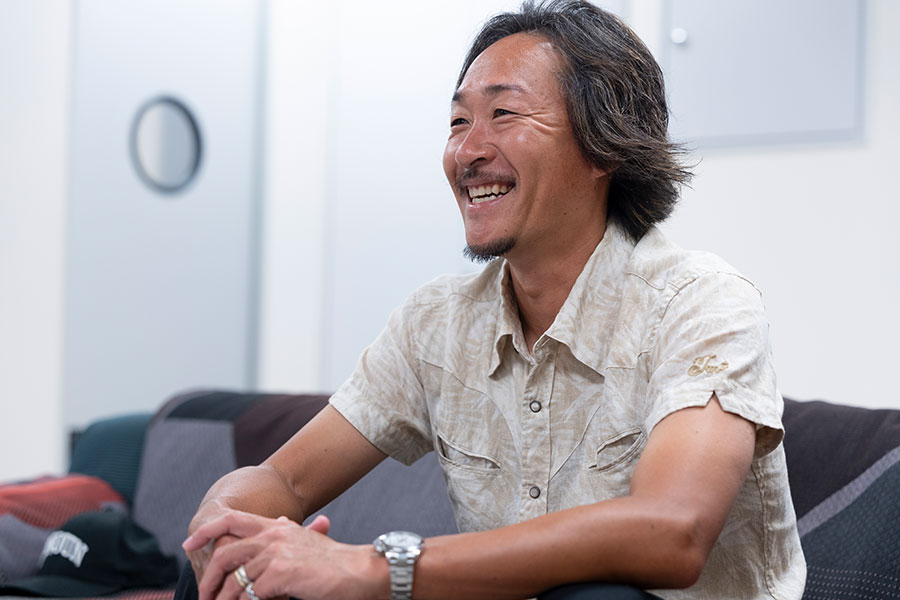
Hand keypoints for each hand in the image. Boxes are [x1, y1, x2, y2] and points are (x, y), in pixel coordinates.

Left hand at [183, 510, 386, 599]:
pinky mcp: (280, 574)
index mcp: (277, 526)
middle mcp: (273, 535)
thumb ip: (288, 534)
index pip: (230, 520)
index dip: (206, 531)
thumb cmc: (335, 562)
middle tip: (205, 595)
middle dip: (209, 579)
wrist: (359, 571)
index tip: (189, 545)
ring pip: (235, 581)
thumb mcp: (307, 540)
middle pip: (224, 553)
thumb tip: (280, 523)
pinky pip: (251, 595)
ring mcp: (276, 553)